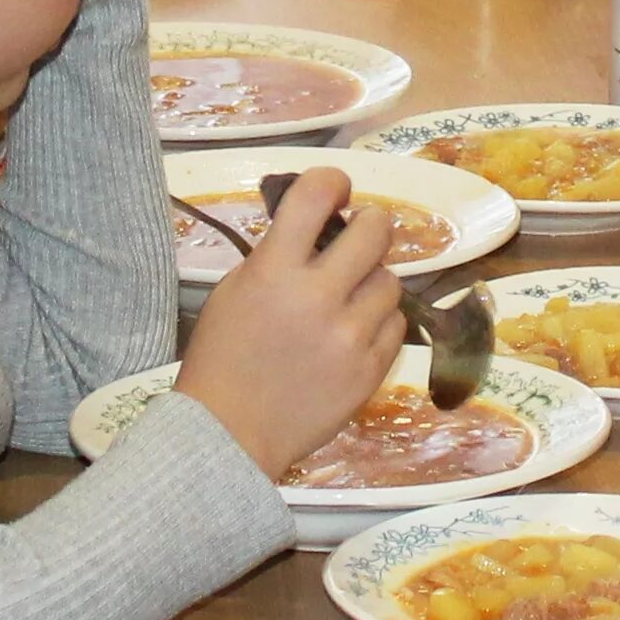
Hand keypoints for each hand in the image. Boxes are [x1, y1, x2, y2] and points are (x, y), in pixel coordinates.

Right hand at [173, 169, 406, 481]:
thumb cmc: (223, 359)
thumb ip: (279, 255)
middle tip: (358, 239)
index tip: (337, 191)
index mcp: (274, 272)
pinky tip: (352, 335)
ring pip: (391, 280)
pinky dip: (379, 323)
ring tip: (347, 301)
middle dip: (369, 227)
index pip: (316, 195)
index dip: (332, 182)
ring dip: (371, 283)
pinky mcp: (371, 369)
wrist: (227, 437)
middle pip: (376, 230)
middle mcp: (318, 297)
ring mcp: (350, 336)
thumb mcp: (236, 291)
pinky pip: (396, 324)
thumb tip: (320, 225)